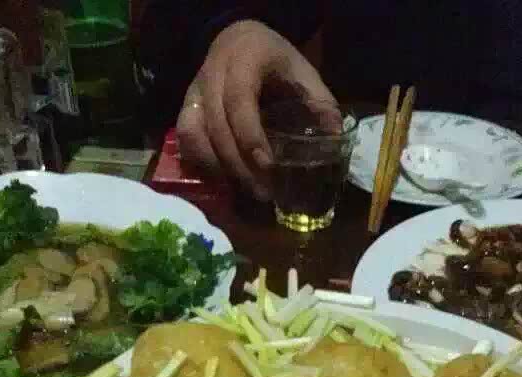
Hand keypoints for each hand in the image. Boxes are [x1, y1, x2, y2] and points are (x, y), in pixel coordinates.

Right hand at [176, 20, 335, 198]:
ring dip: (217, 168)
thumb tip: (336, 139)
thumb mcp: (301, 70)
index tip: (267, 165)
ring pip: (194, 134)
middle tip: (262, 193)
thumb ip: (319, 102)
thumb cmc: (274, 59)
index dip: (250, 135)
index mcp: (244, 60)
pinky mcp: (187, 107)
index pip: (240, 100)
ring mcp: (195, 92)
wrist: (238, 39)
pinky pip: (186, 140)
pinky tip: (224, 181)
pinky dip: (202, 163)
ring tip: (243, 191)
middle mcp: (213, 75)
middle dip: (238, 165)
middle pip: (217, 125)